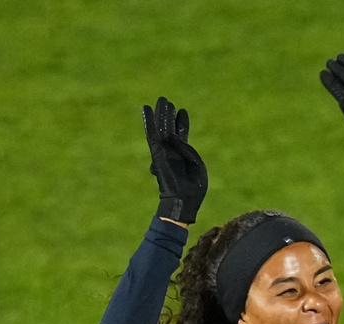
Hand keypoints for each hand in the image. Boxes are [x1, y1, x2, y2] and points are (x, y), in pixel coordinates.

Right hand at [142, 97, 207, 223]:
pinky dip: (149, 121)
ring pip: (161, 129)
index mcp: (184, 156)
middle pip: (169, 129)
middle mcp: (172, 152)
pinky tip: (146, 108)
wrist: (184, 202)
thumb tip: (172, 135)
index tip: (182, 111)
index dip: (182, 123)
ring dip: (161, 114)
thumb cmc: (194, 188)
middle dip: (168, 115)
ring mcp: (164, 152)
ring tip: (162, 100)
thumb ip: (187, 148)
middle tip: (166, 101)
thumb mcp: (198, 165)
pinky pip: (151, 134)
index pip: (181, 135)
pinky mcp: (157, 154)